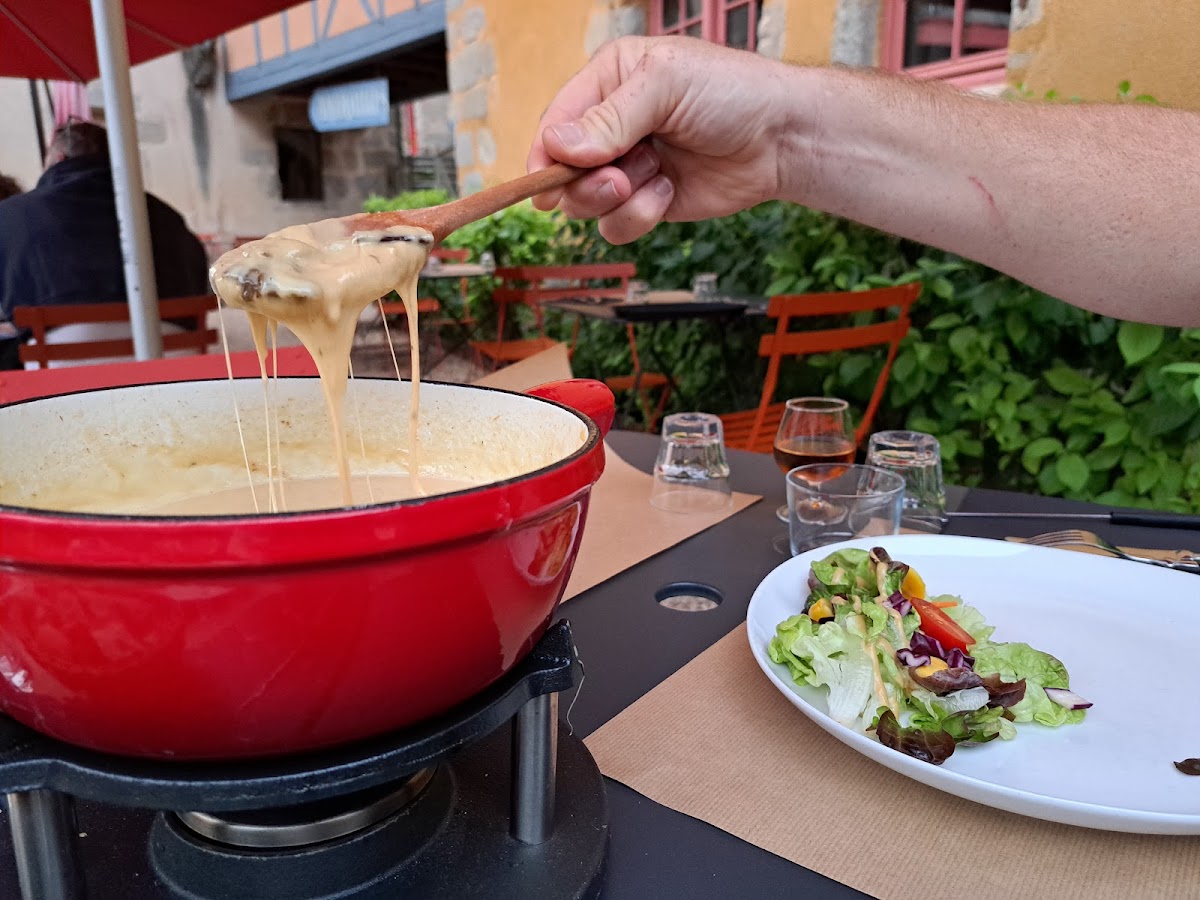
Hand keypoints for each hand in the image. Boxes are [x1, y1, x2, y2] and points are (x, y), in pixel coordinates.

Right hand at [527, 36, 799, 243]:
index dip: (545, 154)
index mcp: (608, 82)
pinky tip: (668, 192)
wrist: (781, 138)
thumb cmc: (731, 93)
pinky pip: (616, 226)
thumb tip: (559, 146)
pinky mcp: (646, 203)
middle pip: (561, 172)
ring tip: (655, 177)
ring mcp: (627, 167)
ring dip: (617, 199)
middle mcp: (611, 126)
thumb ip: (610, 117)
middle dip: (586, 182)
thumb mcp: (666, 86)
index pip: (554, 123)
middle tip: (620, 179)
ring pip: (585, 205)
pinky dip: (639, 216)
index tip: (548, 178)